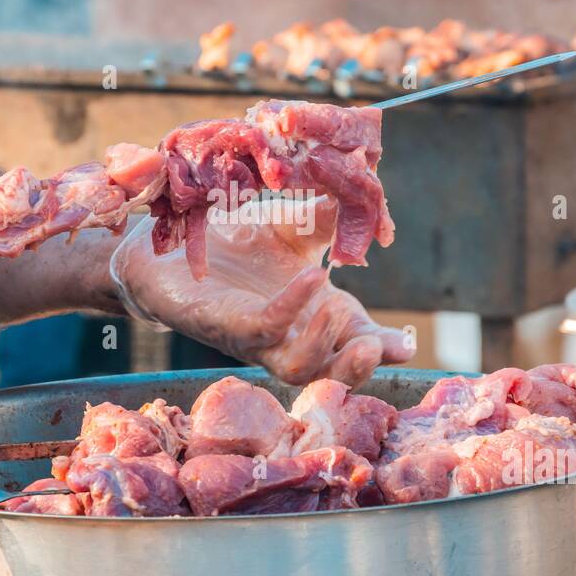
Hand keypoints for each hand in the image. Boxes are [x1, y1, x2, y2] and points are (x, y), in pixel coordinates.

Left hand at [111, 197, 413, 386]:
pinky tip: (310, 277)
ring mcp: (256, 337)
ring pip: (298, 369)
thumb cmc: (234, 243)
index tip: (407, 342)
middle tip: (378, 347)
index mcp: (315, 316)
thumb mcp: (292, 227)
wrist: (168, 244)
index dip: (384, 349)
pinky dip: (291, 308)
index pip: (357, 343)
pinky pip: (262, 330)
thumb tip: (370, 202)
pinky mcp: (223, 326)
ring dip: (325, 346)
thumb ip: (330, 220)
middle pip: (332, 373)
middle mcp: (289, 335)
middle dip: (360, 366)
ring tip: (336, 308)